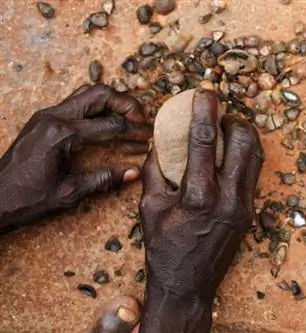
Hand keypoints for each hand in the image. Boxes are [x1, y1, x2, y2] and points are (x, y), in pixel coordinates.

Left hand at [0, 84, 151, 232]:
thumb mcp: (70, 193)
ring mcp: (47, 114)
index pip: (111, 125)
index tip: (149, 138)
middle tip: (142, 118)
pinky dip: (95, 105)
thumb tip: (134, 172)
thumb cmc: (27, 199)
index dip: (135, 131)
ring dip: (110, 100)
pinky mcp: (43, 119)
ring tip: (127, 116)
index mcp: (63, 135)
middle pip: (100, 94)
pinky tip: (104, 120)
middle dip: (126, 103)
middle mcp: (55, 117)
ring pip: (87, 93)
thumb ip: (104, 180)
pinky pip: (75, 101)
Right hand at [139, 89, 263, 332]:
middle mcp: (228, 198)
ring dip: (245, 136)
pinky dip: (246, 156)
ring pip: (256, 156)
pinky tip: (232, 154)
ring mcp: (244, 206)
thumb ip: (154, 169)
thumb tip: (158, 140)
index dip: (205, 110)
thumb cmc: (164, 248)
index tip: (204, 91)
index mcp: (199, 195)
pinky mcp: (251, 213)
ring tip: (228, 130)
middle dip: (233, 119)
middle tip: (220, 114)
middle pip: (243, 141)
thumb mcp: (150, 207)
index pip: (204, 140)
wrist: (188, 285)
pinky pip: (254, 174)